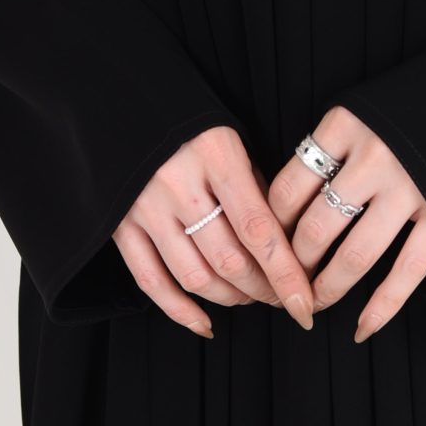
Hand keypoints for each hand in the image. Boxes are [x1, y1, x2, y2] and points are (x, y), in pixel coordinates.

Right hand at [114, 124, 315, 338]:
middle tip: (283, 297)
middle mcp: (178, 184)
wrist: (119, 102)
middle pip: (230, 261)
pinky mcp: (119, 226)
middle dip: (263, 290)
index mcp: (216, 156)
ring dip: (231, 299)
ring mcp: (144, 208)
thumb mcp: (232, 140)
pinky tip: (205, 323)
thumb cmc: (189, 123)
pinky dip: (180, 311)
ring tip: (249, 297)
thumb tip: (283, 247)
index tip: (306, 303)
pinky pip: (150, 282)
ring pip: (196, 278)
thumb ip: (256, 189)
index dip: (286, 275)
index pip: (259, 231)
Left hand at [267, 106, 425, 339]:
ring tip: (314, 303)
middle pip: (314, 228)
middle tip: (285, 284)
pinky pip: (408, 270)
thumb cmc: (410, 109)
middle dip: (293, 267)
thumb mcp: (361, 111)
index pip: (286, 191)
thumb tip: (282, 210)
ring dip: (328, 288)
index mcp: (344, 126)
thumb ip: (328, 150)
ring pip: (354, 256)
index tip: (265, 250)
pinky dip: (383, 305)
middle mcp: (374, 158)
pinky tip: (363, 327)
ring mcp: (411, 188)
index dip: (268, 229)